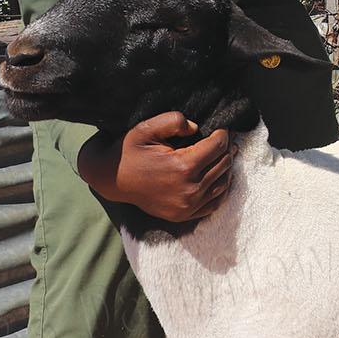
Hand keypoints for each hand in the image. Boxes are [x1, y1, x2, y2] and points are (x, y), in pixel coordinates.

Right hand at [77, 112, 233, 221]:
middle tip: (224, 139)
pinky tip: (217, 176)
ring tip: (223, 154)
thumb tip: (197, 128)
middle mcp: (189, 189)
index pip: (218, 146)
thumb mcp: (147, 128)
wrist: (112, 179)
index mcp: (183, 167)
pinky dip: (220, 188)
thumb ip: (174, 121)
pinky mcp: (184, 215)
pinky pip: (214, 202)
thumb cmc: (130, 151)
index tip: (221, 128)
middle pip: (224, 164)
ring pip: (223, 183)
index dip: (223, 134)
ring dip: (226, 167)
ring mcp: (187, 206)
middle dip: (226, 149)